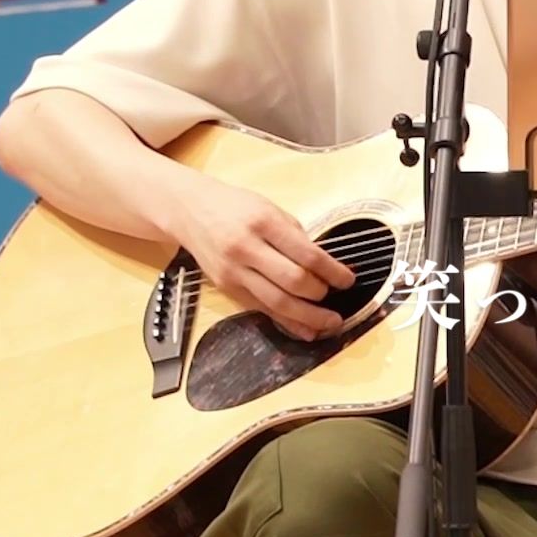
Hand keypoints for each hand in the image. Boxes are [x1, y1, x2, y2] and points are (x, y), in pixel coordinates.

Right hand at [174, 175, 353, 341]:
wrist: (188, 210)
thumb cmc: (235, 206)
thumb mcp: (269, 208)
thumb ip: (296, 236)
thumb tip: (327, 265)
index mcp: (264, 222)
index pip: (307, 254)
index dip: (333, 272)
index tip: (348, 279)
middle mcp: (247, 248)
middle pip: (293, 281)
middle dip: (321, 294)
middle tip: (336, 297)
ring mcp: (234, 271)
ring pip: (277, 303)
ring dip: (309, 317)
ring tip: (331, 323)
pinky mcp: (227, 288)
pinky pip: (262, 310)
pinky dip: (287, 323)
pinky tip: (306, 329)